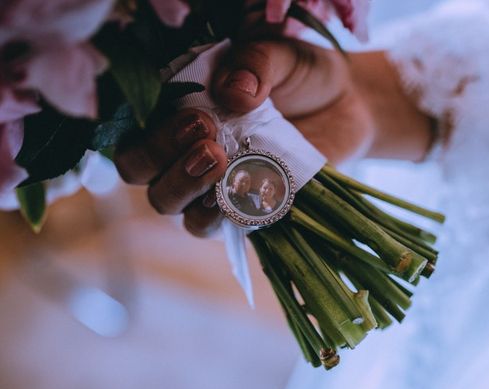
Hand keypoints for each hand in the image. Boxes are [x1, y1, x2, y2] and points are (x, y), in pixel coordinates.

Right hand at [113, 39, 433, 236]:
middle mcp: (183, 148)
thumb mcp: (281, 55)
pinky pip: (211, 227)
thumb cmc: (303, 77)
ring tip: (222, 162)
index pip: (134, 128)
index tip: (196, 118)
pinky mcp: (240, 210)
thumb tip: (233, 93)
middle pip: (140, 171)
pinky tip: (240, 196)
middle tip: (207, 139)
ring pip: (170, 205)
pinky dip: (218, 217)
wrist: (347, 107)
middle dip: (161, 157)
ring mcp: (210, 184)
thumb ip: (255, 64)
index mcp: (177, 107)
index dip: (151, 132)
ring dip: (186, 188)